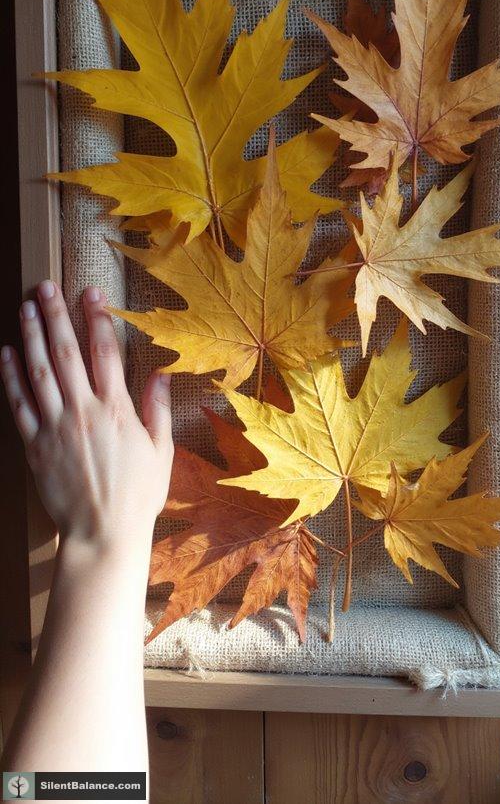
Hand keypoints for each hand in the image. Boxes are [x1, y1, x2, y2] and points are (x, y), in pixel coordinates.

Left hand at [1, 280, 173, 556]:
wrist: (103, 534)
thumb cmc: (137, 496)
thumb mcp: (161, 451)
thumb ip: (158, 410)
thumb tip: (162, 374)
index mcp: (117, 410)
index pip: (105, 353)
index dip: (98, 319)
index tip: (91, 293)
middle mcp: (84, 412)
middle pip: (67, 353)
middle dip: (57, 316)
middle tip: (47, 287)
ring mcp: (56, 427)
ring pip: (40, 372)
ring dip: (31, 337)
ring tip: (26, 308)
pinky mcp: (35, 446)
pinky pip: (19, 405)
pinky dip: (11, 378)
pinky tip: (6, 354)